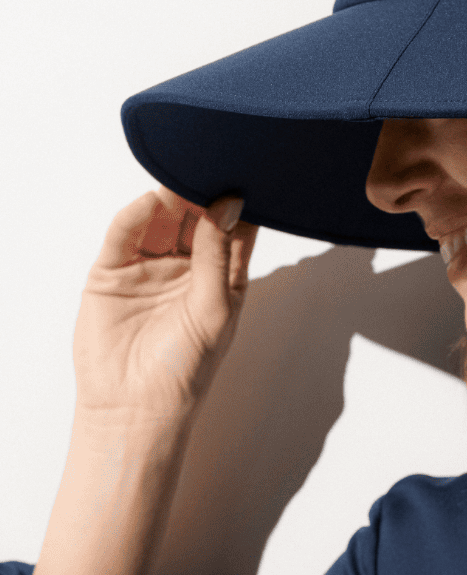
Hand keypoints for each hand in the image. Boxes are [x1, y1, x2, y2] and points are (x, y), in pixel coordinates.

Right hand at [71, 185, 258, 437]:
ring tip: (181, 176)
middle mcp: (186, 267)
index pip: (232, 230)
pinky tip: (150, 203)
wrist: (136, 407)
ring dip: (170, 198)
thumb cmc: (187, 367)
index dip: (237, 205)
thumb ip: (220, 255)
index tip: (246, 176)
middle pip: (195, 218)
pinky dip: (135, 216)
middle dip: (201, 194)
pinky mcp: (112, 273)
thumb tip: (228, 205)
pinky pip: (124, 235)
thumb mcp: (215, 306)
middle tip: (209, 167)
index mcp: (221, 276)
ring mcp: (148, 268)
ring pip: (160, 221)